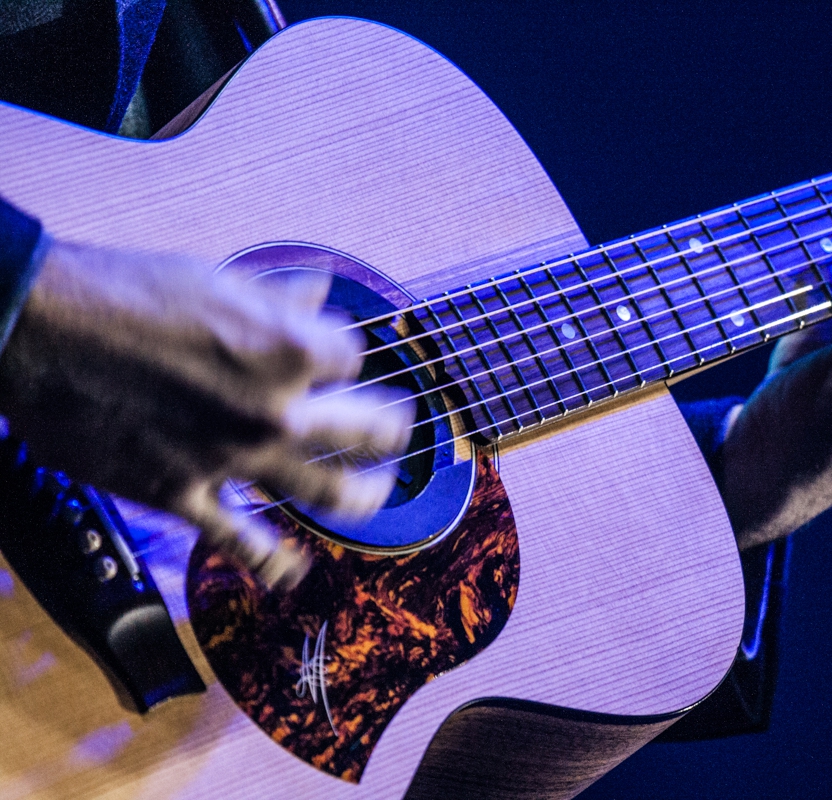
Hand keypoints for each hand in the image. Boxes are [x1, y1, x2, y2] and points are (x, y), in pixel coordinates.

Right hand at [0, 239, 413, 587]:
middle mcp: (277, 409)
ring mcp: (236, 459)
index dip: (348, 353)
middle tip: (402, 430)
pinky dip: (273, 561)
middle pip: (372, 430)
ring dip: (365, 497)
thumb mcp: (215, 279)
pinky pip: (243, 540)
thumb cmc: (124, 292)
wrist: (37, 331)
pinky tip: (293, 570)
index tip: (339, 354)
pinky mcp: (186, 494)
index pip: (355, 356)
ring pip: (329, 493)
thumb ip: (279, 296)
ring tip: (378, 494)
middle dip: (395, 430)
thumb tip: (321, 290)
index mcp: (290, 348)